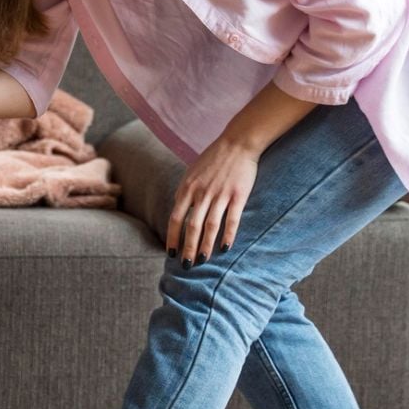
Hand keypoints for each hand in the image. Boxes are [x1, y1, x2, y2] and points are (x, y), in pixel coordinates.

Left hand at [166, 135, 258, 265]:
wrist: (237, 143)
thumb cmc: (213, 159)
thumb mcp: (191, 173)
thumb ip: (185, 192)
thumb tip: (177, 210)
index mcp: (187, 188)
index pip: (175, 218)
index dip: (172, 238)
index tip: (170, 253)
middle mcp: (201, 193)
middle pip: (191, 226)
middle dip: (187, 248)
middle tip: (186, 265)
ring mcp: (220, 194)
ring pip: (210, 226)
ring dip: (205, 246)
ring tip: (203, 261)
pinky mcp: (238, 195)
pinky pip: (231, 219)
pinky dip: (227, 235)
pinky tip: (224, 249)